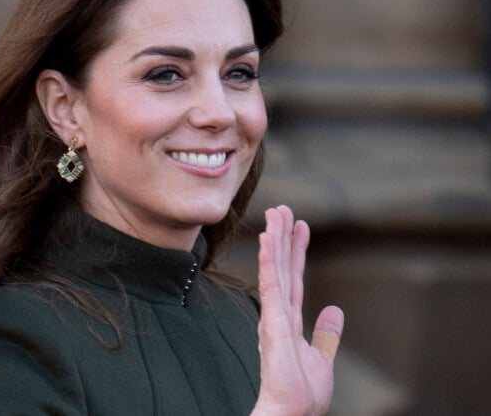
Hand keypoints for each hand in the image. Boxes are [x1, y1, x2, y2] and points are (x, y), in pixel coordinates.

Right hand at [251, 205, 343, 415]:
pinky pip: (270, 284)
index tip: (300, 226)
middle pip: (282, 266)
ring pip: (274, 269)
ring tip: (275, 214)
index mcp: (289, 318)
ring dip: (274, 239)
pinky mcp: (272, 322)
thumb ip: (326, 333)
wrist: (293, 415)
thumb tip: (335, 310)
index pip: (294, 277)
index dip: (296, 250)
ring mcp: (274, 314)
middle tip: (282, 208)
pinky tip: (267, 239)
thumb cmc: (303, 394)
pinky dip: (268, 260)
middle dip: (282, 237)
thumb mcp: (322, 359)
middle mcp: (279, 311)